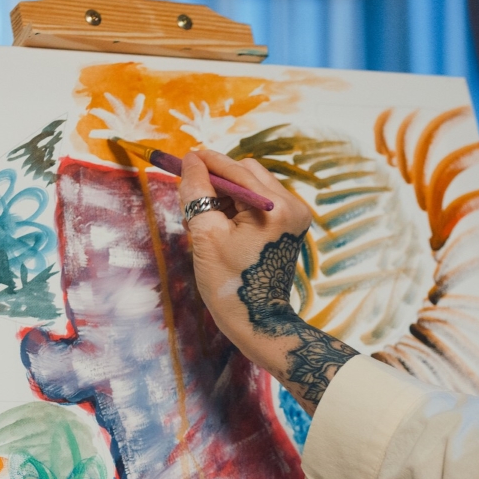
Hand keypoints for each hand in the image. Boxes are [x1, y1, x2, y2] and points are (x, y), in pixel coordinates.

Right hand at [178, 150, 356, 414]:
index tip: (183, 157)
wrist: (258, 321)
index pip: (235, 170)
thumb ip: (198, 192)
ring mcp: (296, 215)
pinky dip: (241, 204)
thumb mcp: (205, 235)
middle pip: (248, 171)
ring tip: (208, 215)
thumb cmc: (230, 283)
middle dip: (218, 176)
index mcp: (274, 207)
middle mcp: (292, 205)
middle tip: (192, 191)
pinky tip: (224, 223)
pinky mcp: (292, 225)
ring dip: (229, 190)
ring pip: (254, 184)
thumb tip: (191, 160)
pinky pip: (262, 200)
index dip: (206, 162)